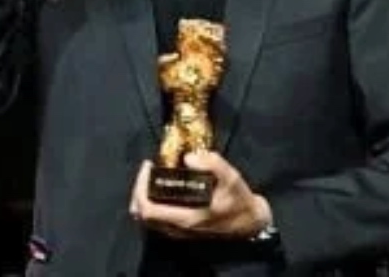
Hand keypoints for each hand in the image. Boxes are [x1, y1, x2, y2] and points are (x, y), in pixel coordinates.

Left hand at [129, 151, 272, 240]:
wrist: (250, 224)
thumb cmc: (239, 201)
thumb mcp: (231, 178)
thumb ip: (212, 164)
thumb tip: (188, 157)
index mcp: (185, 219)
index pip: (148, 209)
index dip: (140, 187)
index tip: (148, 166)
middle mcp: (177, 229)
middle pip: (141, 215)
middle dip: (138, 190)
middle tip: (147, 170)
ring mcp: (178, 232)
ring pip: (147, 219)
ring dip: (144, 197)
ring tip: (152, 177)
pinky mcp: (181, 231)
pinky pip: (156, 219)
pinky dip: (152, 204)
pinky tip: (162, 188)